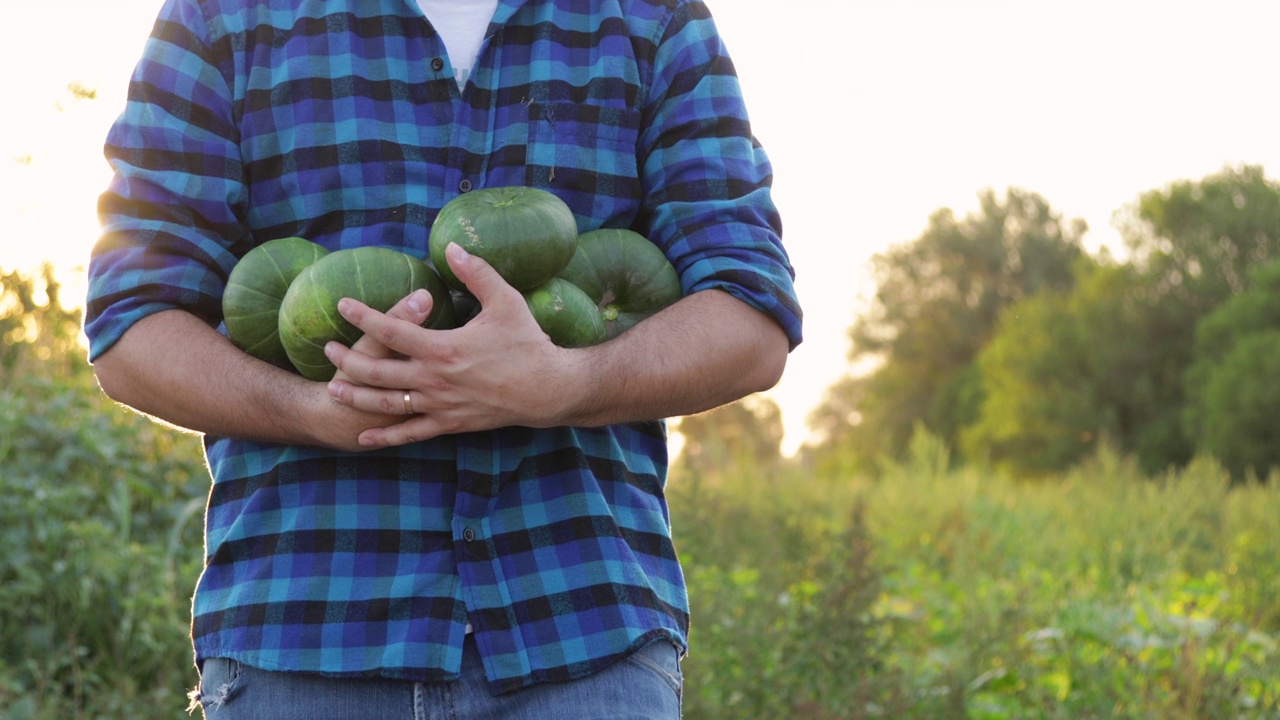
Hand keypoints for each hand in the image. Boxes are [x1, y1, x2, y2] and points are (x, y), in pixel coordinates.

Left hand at [324, 243, 575, 447]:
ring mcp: (440, 405)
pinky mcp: (450, 423)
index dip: (362, 316)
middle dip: (348, 361)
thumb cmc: (527, 343)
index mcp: (443, 348)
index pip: (390, 330)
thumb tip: (453, 246)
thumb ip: (476, 273)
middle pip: (377, 372)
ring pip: (387, 404)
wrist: (547, 389)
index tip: (343, 306)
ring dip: (356, 397)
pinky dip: (386, 436)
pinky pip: (411, 433)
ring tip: (334, 388)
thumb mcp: (505, 300)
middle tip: (328, 350)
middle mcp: (434, 379)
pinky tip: (364, 436)